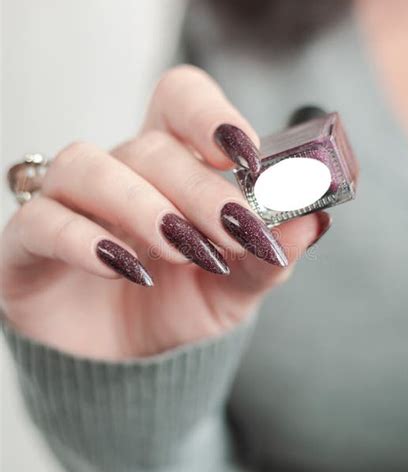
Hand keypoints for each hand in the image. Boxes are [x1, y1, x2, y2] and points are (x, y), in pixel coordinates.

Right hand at [1, 66, 329, 358]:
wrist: (127, 370)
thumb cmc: (179, 310)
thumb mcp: (236, 288)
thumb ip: (271, 253)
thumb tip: (315, 217)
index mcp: (171, 168)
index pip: (181, 101)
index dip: (212, 114)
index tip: (250, 156)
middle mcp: (118, 175)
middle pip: (149, 146)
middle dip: (198, 188)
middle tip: (235, 231)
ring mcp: (66, 206)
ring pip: (86, 166)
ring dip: (142, 204)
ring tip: (182, 249)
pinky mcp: (27, 246)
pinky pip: (40, 222)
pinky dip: (85, 240)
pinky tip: (125, 269)